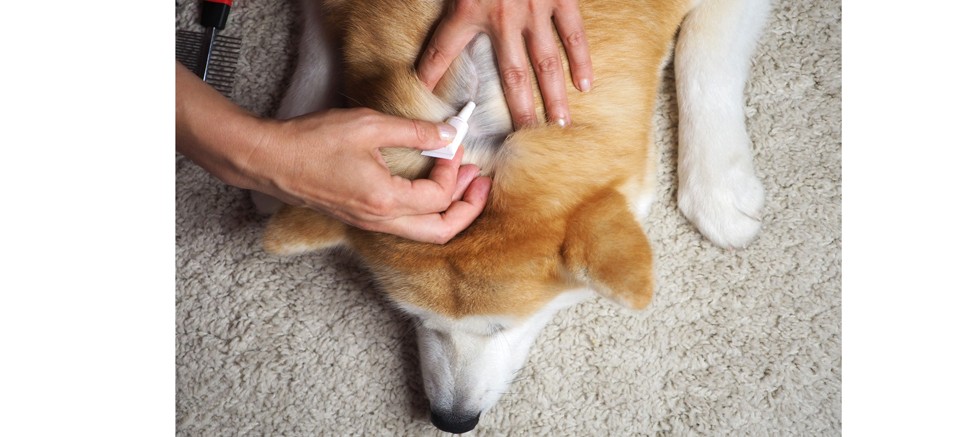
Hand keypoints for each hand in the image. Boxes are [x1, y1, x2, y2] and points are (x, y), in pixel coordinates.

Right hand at [252, 108, 491, 243]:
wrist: (270, 161)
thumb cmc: (312, 142)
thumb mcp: (369, 126)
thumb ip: (415, 131)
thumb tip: (448, 133)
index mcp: (385, 201)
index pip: (439, 197)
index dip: (454, 170)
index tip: (452, 144)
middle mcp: (380, 221)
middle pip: (441, 233)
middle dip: (468, 209)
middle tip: (480, 183)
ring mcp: (370, 223)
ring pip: (424, 232)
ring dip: (449, 210)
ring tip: (463, 183)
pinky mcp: (362, 217)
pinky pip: (405, 224)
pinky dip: (427, 209)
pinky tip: (429, 185)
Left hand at [417, 0, 592, 128]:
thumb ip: (446, 10)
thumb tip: (424, 37)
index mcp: (471, 7)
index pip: (444, 48)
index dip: (432, 74)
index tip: (427, 101)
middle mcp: (504, 15)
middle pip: (511, 74)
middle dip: (517, 110)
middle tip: (522, 139)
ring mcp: (537, 8)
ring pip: (546, 61)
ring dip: (553, 95)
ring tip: (558, 124)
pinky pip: (573, 33)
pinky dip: (580, 59)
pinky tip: (585, 84)